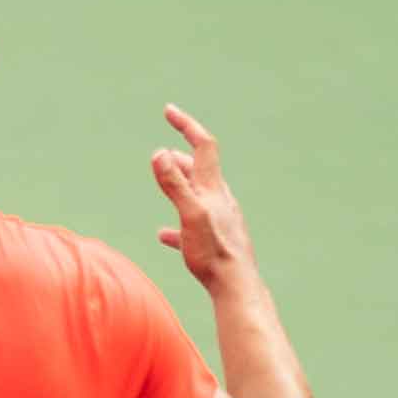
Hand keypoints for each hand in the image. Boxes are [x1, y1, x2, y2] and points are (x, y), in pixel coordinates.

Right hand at [151, 105, 258, 293]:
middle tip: (161, 153)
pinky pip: (192, 226)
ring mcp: (219, 220)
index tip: (169, 111)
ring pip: (198, 194)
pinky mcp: (214, 241)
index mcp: (213, 189)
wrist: (237, 287)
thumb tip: (159, 152)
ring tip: (165, 179)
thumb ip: (175, 184)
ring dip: (180, 183)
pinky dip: (177, 224)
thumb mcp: (190, 214)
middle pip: (200, 168)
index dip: (186, 125)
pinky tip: (164, 235)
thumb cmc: (214, 253)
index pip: (203, 146)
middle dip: (179, 156)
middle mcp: (219, 200)